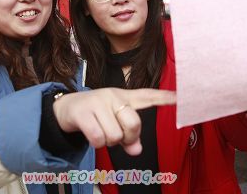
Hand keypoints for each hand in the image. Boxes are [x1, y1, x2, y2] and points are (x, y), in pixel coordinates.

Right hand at [53, 88, 175, 155]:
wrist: (66, 108)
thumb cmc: (96, 116)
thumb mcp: (115, 123)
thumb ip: (129, 137)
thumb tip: (137, 150)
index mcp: (125, 97)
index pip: (148, 96)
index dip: (165, 98)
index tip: (180, 97)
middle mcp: (114, 96)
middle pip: (134, 123)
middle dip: (127, 138)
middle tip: (117, 137)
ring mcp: (98, 102)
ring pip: (115, 135)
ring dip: (109, 142)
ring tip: (101, 133)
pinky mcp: (84, 111)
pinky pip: (98, 137)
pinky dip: (97, 143)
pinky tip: (91, 135)